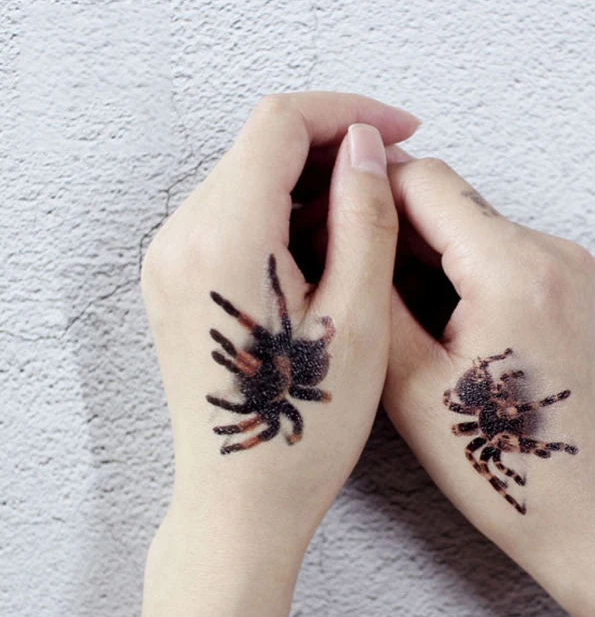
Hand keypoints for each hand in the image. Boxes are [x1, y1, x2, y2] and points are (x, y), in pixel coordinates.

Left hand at [141, 92, 418, 567]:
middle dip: (333, 150)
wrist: (240, 502)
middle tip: (394, 183)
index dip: (349, 115)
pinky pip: (230, 220)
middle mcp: (181, 237)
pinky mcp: (176, 286)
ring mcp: (170, 262)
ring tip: (367, 225)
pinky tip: (323, 254)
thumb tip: (366, 148)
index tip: (401, 131)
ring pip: (246, 182)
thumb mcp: (359, 317)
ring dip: (309, 187)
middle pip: (260, 147)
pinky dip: (280, 218)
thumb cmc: (305, 426)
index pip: (281, 123)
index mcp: (224, 236)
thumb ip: (364, 216)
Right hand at [382, 149, 594, 597]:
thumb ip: (375, 293)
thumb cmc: (496, 459)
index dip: (369, 190)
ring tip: (393, 302)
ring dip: (429, 250)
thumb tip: (349, 236)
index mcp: (514, 269)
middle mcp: (556, 252)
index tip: (331, 215)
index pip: (427, 181)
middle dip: (396, 225)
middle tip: (352, 266)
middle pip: (454, 200)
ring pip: (478, 225)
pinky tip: (439, 314)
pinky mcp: (578, 286)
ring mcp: (574, 267)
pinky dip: (466, 268)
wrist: (578, 504)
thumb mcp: (410, 380)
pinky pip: (507, 251)